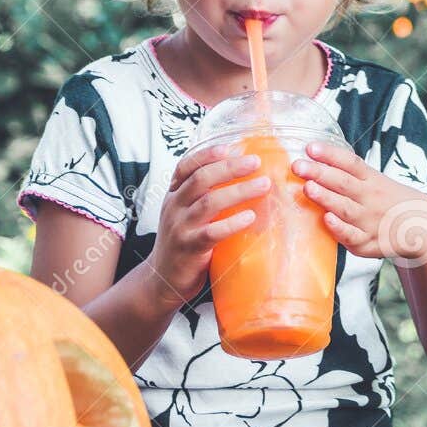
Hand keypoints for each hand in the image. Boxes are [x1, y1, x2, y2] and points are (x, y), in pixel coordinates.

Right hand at [144, 144, 270, 307]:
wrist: (162, 280)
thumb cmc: (184, 243)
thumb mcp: (187, 214)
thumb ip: (205, 196)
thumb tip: (244, 176)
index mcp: (175, 195)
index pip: (185, 166)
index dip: (207, 154)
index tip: (231, 147)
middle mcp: (175, 207)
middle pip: (200, 179)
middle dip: (229, 167)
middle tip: (255, 162)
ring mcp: (180, 227)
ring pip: (208, 202)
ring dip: (238, 191)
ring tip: (264, 185)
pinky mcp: (189, 248)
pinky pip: (212, 232)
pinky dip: (232, 223)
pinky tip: (250, 217)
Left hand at [293, 142, 426, 266]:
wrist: (423, 227)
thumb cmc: (390, 201)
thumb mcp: (377, 181)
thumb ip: (349, 173)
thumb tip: (314, 159)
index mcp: (372, 180)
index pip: (351, 163)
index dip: (331, 154)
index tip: (310, 147)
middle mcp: (371, 198)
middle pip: (344, 183)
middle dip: (320, 173)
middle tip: (298, 166)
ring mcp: (370, 221)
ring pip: (345, 208)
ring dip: (326, 198)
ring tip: (308, 187)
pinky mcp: (368, 243)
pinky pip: (352, 237)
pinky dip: (340, 229)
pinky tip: (327, 220)